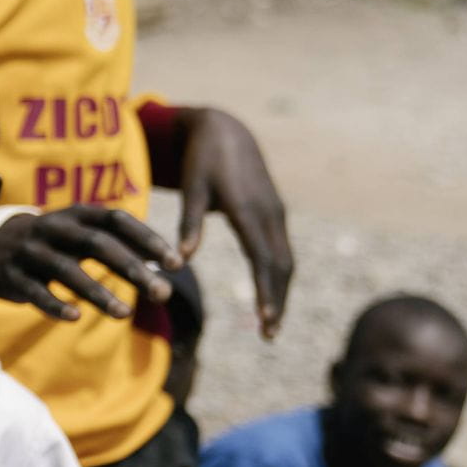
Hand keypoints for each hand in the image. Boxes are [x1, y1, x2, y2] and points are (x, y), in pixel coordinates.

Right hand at [0, 204, 178, 321]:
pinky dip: (54, 305)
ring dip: (98, 293)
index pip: (117, 220)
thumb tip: (172, 263)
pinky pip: (35, 292)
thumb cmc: (56, 242)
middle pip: (97, 244)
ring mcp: (31, 251)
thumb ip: (122, 245)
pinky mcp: (13, 276)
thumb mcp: (84, 233)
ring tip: (125, 314)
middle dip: (132, 269)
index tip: (176, 264)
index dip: (148, 239)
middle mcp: (53, 228)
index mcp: (76, 214)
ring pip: (66, 270)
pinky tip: (75, 318)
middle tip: (163, 293)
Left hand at [176, 107, 293, 338]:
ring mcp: (275, 214)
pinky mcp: (274, 214)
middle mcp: (269, 214)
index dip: (265, 291)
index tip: (265, 320)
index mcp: (249, 210)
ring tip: (270, 325)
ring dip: (280, 293)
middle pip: (280, 267)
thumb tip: (181, 261)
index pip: (262, 259)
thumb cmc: (202, 159)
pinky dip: (278, 277)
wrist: (226, 130)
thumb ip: (189, 223)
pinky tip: (271, 296)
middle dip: (277, 302)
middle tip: (269, 336)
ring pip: (285, 260)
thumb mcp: (192, 187)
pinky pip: (281, 250)